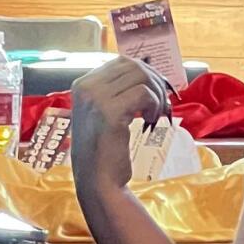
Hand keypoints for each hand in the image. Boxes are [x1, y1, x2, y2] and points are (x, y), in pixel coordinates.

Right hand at [69, 57, 174, 194]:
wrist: (97, 181)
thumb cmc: (103, 151)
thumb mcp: (103, 113)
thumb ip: (116, 92)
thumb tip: (148, 71)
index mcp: (82, 85)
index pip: (121, 63)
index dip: (144, 73)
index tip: (155, 92)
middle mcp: (86, 87)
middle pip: (132, 66)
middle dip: (154, 81)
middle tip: (161, 104)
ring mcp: (96, 99)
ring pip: (140, 76)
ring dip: (156, 94)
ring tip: (156, 114)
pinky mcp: (110, 113)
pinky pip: (144, 93)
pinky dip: (154, 104)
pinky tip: (151, 121)